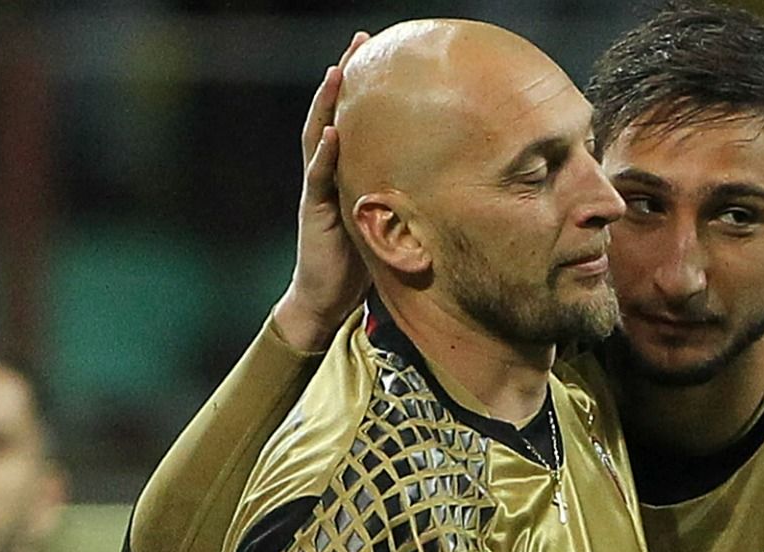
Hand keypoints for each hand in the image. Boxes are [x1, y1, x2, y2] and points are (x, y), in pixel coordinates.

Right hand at [271, 31, 371, 350]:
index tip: (380, 50)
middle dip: (343, 76)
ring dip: (327, 103)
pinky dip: (324, 154)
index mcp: (345, 171)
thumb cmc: (360, 260)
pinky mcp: (314, 211)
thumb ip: (402, 194)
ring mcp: (317, 189)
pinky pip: (318, 177)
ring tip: (338, 73)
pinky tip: (332, 132)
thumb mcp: (385, 218)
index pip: (353, 118)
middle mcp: (327, 172)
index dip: (364, 85)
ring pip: (318, 136)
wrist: (327, 297)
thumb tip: (449, 177)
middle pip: (332, 113)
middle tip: (359, 41)